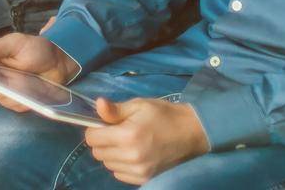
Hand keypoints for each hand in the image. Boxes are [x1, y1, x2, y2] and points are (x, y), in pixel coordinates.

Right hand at [0, 32, 79, 111]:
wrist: (59, 61)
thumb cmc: (35, 49)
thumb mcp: (14, 42)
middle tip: (8, 77)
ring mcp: (10, 93)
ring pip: (3, 99)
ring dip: (13, 92)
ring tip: (24, 82)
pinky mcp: (22, 103)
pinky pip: (17, 106)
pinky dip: (23, 100)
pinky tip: (30, 92)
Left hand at [84, 97, 209, 184]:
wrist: (192, 132)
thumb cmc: (164, 115)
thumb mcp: (139, 105)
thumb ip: (115, 110)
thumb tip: (97, 105)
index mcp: (127, 135)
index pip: (92, 138)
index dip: (95, 129)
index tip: (105, 124)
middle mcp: (131, 156)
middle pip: (98, 153)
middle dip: (102, 141)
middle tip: (116, 132)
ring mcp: (138, 170)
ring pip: (107, 164)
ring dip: (111, 154)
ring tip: (126, 143)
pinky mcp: (145, 178)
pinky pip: (119, 174)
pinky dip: (121, 165)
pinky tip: (132, 154)